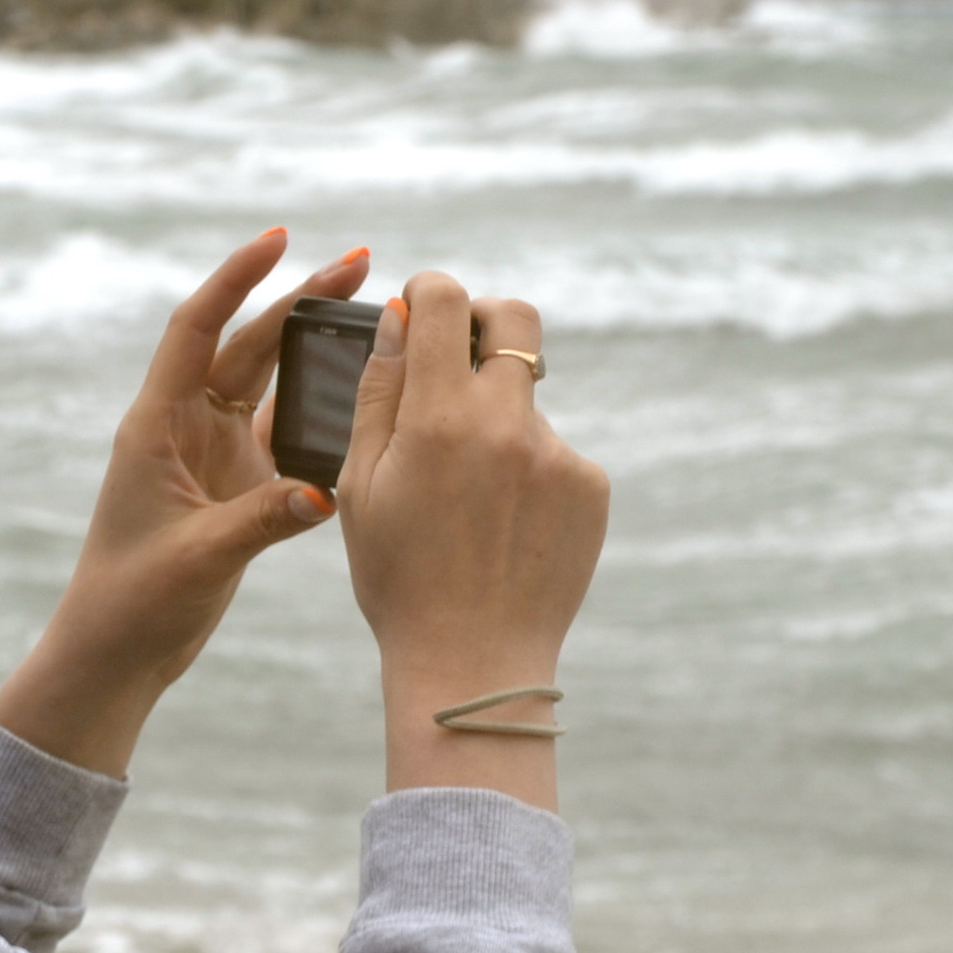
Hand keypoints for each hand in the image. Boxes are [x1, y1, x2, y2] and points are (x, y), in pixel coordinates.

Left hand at [0, 229, 372, 775]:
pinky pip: (286, 434)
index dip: (236, 278)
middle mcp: (184, 426)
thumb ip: (262, 520)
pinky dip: (321, 412)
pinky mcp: (236, 486)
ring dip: (314, 348)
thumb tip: (327, 492)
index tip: (280, 238)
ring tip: (372, 314)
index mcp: (157, 424)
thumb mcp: (198, 557)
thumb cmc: (133, 602)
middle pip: (248, 343)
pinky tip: (366, 397)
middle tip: (362, 264)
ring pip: (270, 382)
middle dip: (300, 301)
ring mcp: (212, 453)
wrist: (115, 653)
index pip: (198, 328)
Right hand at [338, 273, 608, 810]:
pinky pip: (552, 450)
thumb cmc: (398, 576)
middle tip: (460, 351)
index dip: (428, 291)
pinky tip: (502, 524)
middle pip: (515, 319)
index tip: (420, 307)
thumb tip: (399, 316)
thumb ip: (379, 392)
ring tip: (468, 496)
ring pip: (525, 399)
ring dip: (496, 419)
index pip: (445, 302)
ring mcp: (558, 454)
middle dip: (486, 319)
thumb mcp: (361, 485)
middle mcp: (507, 424)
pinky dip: (526, 469)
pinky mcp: (590, 486)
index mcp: (440, 419)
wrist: (473, 662)